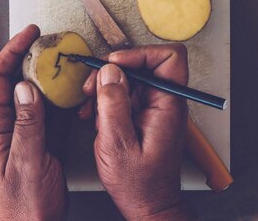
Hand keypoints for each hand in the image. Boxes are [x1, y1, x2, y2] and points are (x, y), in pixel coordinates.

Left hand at [0, 24, 67, 220]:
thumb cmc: (23, 205)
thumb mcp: (27, 163)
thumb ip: (28, 126)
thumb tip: (26, 88)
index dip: (12, 53)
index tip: (29, 35)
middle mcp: (12, 125)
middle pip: (18, 80)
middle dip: (33, 57)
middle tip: (53, 42)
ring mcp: (29, 130)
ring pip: (38, 93)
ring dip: (51, 75)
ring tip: (68, 60)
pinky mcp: (45, 139)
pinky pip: (54, 110)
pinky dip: (65, 96)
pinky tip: (77, 90)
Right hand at [82, 44, 194, 220]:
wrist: (146, 204)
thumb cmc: (139, 183)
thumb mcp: (118, 144)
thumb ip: (113, 104)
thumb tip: (110, 71)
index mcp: (168, 104)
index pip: (168, 57)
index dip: (140, 54)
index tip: (114, 65)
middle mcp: (164, 101)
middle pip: (143, 63)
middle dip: (112, 71)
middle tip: (91, 86)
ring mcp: (153, 106)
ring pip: (129, 77)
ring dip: (104, 87)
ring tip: (89, 106)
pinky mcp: (142, 113)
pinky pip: (124, 94)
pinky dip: (106, 99)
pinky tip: (94, 115)